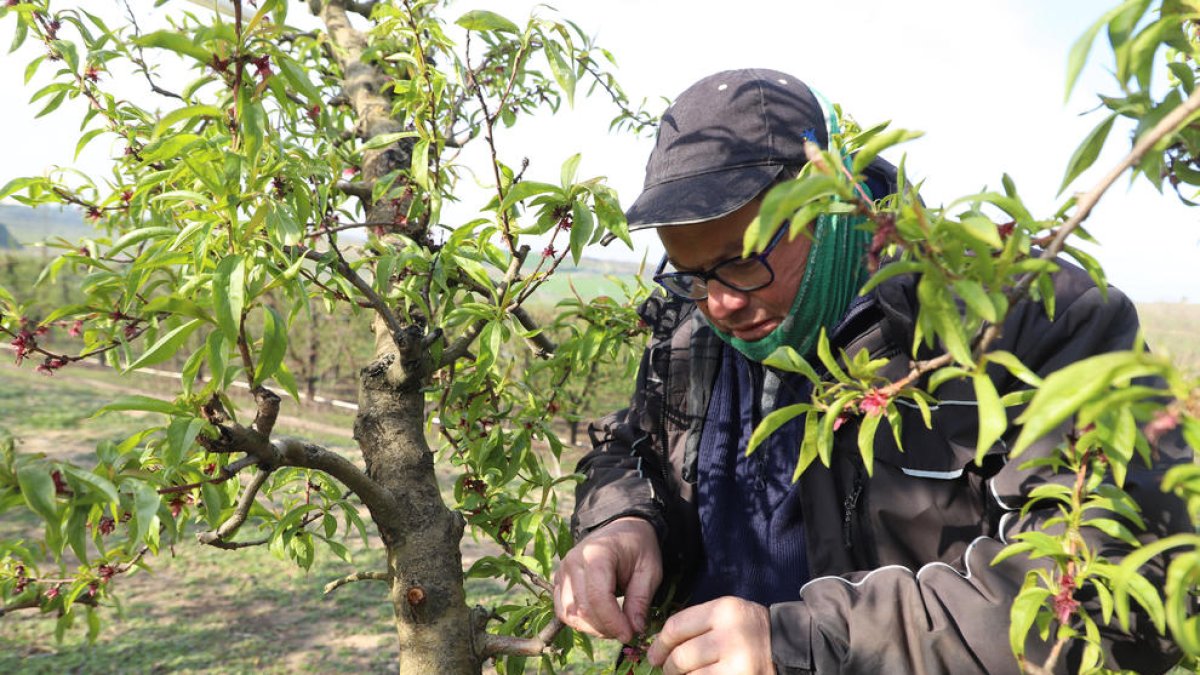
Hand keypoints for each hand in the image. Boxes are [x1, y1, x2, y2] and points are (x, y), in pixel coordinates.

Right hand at [553, 516, 661, 643]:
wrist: (623, 529)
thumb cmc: (638, 548)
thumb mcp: (650, 570)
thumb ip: (641, 600)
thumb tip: (635, 630)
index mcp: (596, 553)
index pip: (597, 596)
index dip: (612, 622)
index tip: (629, 634)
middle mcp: (573, 561)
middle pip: (582, 608)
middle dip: (605, 628)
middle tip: (626, 632)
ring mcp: (562, 571)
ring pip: (569, 613)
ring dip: (592, 628)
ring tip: (614, 627)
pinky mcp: (560, 581)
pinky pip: (563, 611)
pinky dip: (580, 622)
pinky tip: (599, 622)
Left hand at [647, 596, 771, 673]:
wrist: (790, 647)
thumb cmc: (749, 630)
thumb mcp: (726, 614)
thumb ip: (696, 625)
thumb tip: (659, 649)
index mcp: (724, 610)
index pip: (676, 627)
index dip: (659, 645)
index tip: (654, 655)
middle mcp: (731, 635)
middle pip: (681, 656)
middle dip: (669, 667)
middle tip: (668, 670)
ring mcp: (738, 663)